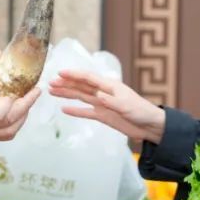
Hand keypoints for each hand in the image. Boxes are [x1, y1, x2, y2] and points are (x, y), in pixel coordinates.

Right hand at [0, 52, 40, 142]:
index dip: (12, 102)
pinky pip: (5, 134)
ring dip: (23, 116)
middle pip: (10, 123)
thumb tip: (1, 55)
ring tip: (28, 99)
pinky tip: (17, 110)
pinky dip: (15, 123)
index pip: (0, 114)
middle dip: (27, 105)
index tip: (16, 87)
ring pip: (11, 131)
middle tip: (36, 90)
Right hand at [48, 70, 165, 143]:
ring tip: (52, 91)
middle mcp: (103, 93)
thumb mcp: (126, 106)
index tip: (60, 73)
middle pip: (81, 86)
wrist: (149, 126)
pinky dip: (75, 111)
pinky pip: (85, 112)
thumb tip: (98, 95)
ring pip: (81, 97)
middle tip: (50, 83)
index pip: (88, 78)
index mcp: (110, 86)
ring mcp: (102, 104)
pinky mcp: (103, 115)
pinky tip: (64, 109)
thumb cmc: (141, 112)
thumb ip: (111, 101)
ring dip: (67, 94)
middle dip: (66, 83)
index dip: (74, 75)